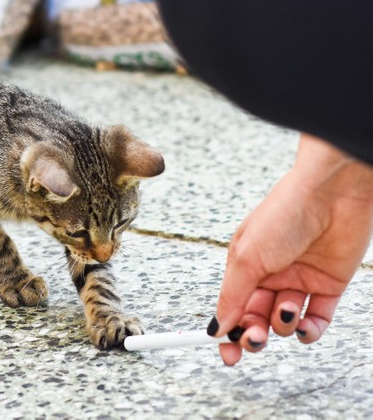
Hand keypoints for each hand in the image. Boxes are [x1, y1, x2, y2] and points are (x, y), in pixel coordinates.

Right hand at [211, 134, 372, 365]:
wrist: (331, 194)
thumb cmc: (282, 214)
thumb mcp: (247, 256)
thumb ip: (232, 295)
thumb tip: (217, 326)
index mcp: (244, 266)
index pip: (231, 307)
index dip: (226, 332)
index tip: (225, 354)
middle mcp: (270, 275)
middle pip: (257, 318)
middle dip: (254, 333)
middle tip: (255, 338)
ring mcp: (299, 281)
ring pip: (286, 321)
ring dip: (283, 325)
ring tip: (286, 310)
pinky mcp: (328, 285)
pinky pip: (317, 319)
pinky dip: (310, 329)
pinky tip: (305, 325)